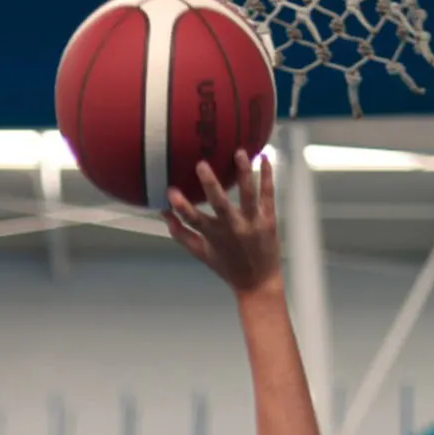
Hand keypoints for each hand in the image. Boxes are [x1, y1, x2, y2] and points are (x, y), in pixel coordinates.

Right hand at [162, 151, 281, 296]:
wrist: (259, 282)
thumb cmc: (227, 267)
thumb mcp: (201, 253)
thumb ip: (181, 234)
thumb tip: (164, 214)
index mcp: (214, 236)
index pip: (193, 220)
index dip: (182, 206)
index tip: (170, 191)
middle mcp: (233, 228)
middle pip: (221, 204)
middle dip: (211, 185)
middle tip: (202, 164)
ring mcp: (253, 223)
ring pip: (248, 195)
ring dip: (244, 173)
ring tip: (240, 152)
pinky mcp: (269, 220)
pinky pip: (268, 195)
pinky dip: (268, 177)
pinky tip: (266, 158)